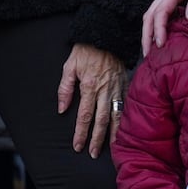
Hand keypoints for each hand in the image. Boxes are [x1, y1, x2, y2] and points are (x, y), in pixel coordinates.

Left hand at [57, 43, 125, 157]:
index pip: (84, 116)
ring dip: (113, 134)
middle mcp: (104, 90)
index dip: (81, 133)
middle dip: (97, 139)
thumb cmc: (86, 50)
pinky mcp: (125, 85)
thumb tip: (61, 108)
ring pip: (116, 116)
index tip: (78, 146)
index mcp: (89, 86)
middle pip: (101, 121)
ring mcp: (117, 88)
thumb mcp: (69, 66)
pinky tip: (124, 130)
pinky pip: (126, 106)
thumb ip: (65, 89)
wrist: (107, 34)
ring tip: (112, 148)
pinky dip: (125, 120)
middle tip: (93, 154)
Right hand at [141, 0, 187, 55]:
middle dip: (146, 35)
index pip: (161, 12)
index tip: (160, 44)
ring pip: (150, 14)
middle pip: (149, 15)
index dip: (159, 29)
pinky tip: (160, 35)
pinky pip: (158, 12)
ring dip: (148, 32)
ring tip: (150, 49)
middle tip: (148, 54)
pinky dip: (155, 25)